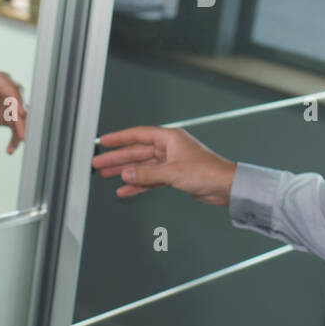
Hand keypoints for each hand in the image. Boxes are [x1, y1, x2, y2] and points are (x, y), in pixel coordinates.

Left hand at [0, 72, 26, 153]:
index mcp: (1, 81)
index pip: (13, 90)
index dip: (18, 102)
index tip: (21, 114)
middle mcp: (10, 91)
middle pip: (20, 106)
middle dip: (22, 121)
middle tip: (24, 135)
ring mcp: (12, 104)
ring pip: (20, 119)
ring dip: (19, 132)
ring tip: (16, 145)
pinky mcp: (11, 115)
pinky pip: (15, 127)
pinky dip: (13, 138)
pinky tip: (10, 149)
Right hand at [91, 126, 236, 205]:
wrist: (225, 186)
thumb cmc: (207, 171)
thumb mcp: (173, 172)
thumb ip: (147, 174)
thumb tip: (128, 174)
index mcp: (169, 138)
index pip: (138, 135)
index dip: (119, 138)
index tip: (104, 142)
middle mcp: (168, 148)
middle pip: (137, 152)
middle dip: (118, 158)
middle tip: (100, 164)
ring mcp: (170, 162)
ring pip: (142, 166)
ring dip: (125, 172)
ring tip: (107, 176)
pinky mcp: (174, 176)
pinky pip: (150, 178)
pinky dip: (138, 184)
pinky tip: (126, 189)